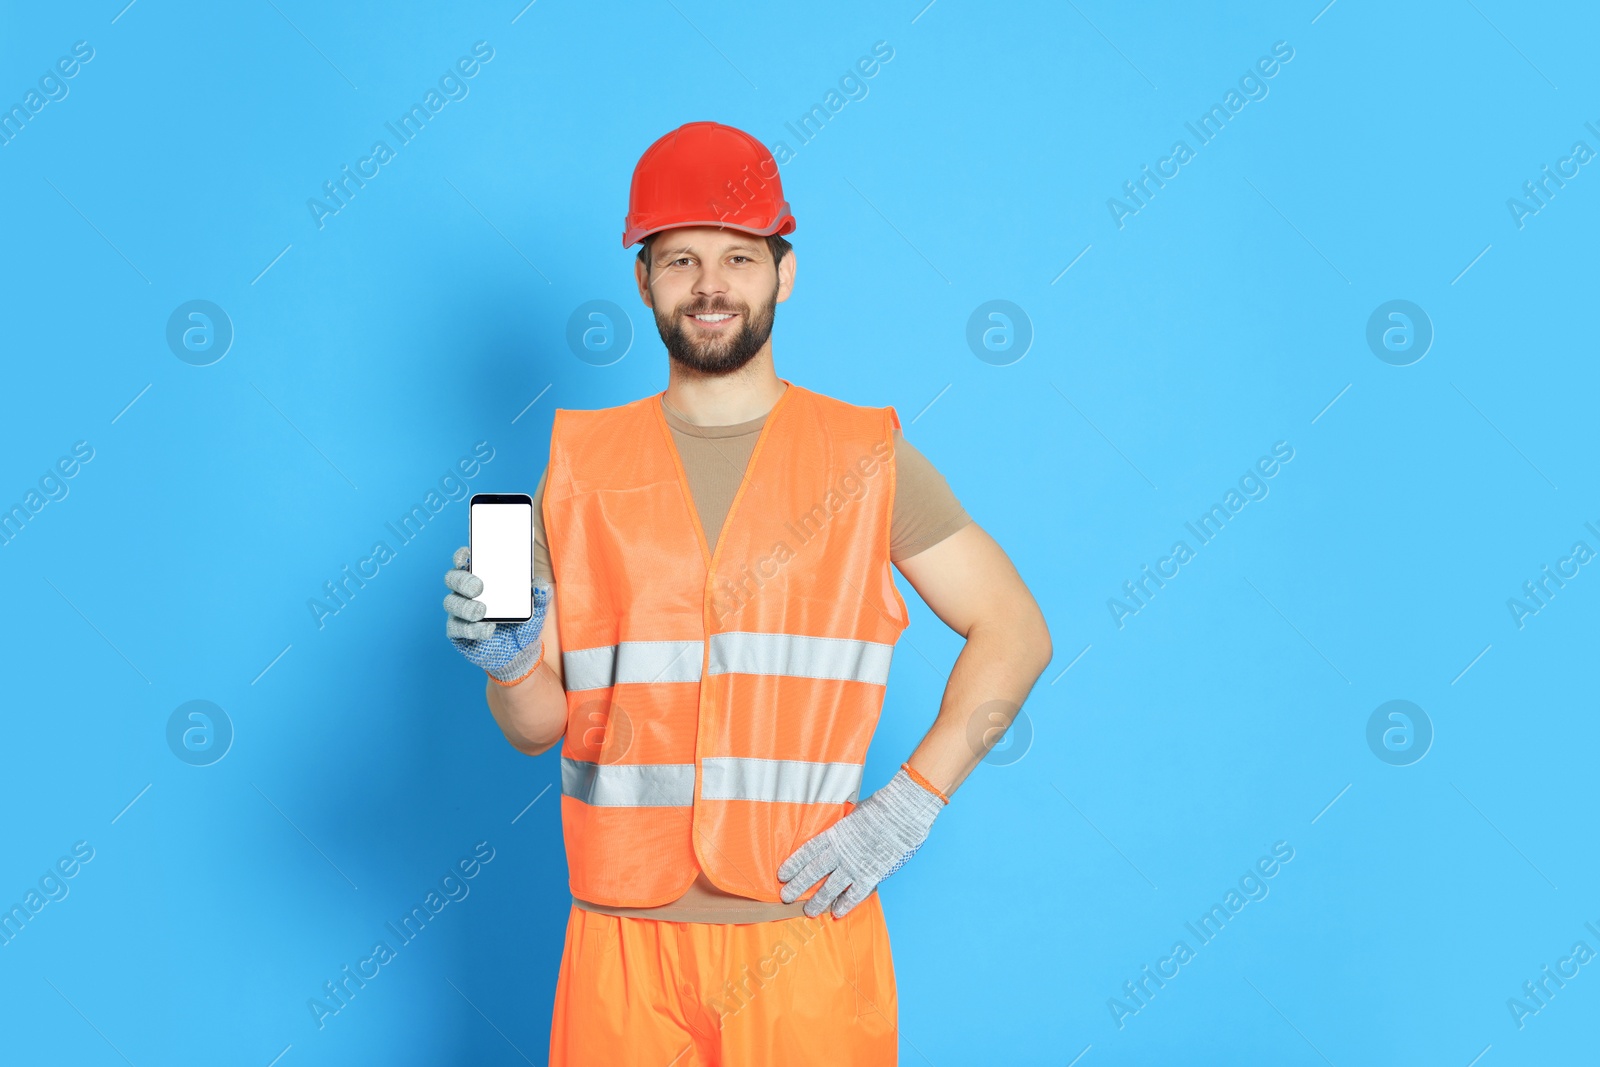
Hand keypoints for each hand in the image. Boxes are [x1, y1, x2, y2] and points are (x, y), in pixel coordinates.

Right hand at [443, 545, 551, 684]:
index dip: (462, 556)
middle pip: (453, 578)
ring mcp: (459, 612)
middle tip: (478, 587)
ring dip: (466, 606)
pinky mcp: (457, 632)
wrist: (519, 652)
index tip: (467, 556)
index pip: (466, 561)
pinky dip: (472, 629)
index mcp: (483, 578)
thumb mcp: (536, 608)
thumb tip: (540, 584)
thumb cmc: (523, 623)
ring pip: (451, 602)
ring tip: (482, 612)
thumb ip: (540, 595)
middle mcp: (466, 592)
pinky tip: (488, 630)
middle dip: (462, 581)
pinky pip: (456, 627)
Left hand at [776, 767, 945, 918]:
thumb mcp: (853, 813)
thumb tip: (838, 827)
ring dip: (818, 900)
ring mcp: (854, 865)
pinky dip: (845, 904)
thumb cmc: (879, 808)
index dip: (794, 864)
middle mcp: (840, 852)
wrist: (901, 813)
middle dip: (798, 886)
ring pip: (830, 887)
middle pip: (813, 872)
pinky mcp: (871, 874)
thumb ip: (843, 826)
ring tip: (808, 911)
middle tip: (786, 897)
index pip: (807, 852)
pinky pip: (855, 894)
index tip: (782, 875)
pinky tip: (837, 912)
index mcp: (834, 835)